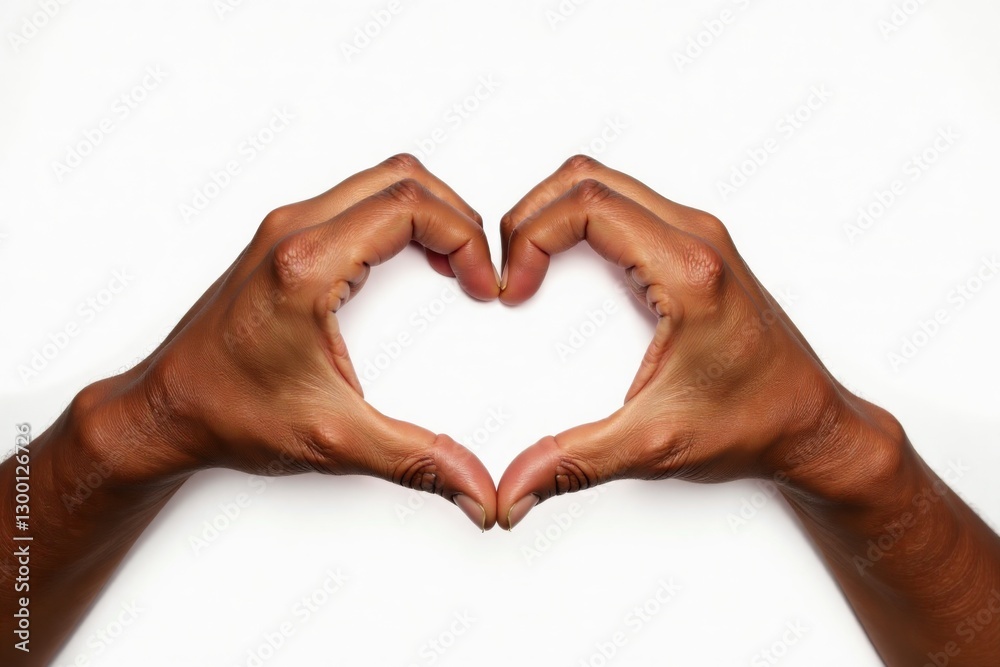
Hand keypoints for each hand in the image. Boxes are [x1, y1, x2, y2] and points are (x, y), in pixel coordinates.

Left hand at [90, 154, 500, 528]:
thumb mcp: (334, 441)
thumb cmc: (227, 414)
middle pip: (401, 177)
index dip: (465, 238)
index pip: (410, 207)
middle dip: (456, 214)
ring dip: (427, 210)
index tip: (483, 282)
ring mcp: (283, 230)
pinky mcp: (279, 240)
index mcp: (306, 266)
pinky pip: (354, 199)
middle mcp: (292, 232)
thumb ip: (414, 459)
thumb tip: (475, 487)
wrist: (165, 411)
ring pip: (377, 180)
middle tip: (479, 264)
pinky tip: (410, 259)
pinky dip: (397, 216)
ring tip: (454, 259)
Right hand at [495, 156, 898, 527]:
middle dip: (531, 213)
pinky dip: (583, 221)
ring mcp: (702, 239)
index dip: (531, 236)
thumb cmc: (756, 424)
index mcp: (689, 270)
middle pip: (589, 178)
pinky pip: (628, 206)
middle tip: (507, 265)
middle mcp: (698, 239)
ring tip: (528, 262)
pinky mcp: (700, 250)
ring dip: (556, 212)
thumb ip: (576, 461)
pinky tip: (569, 268)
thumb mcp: (655, 445)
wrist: (812, 427)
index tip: (514, 288)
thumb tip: (513, 488)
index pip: (587, 206)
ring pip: (608, 184)